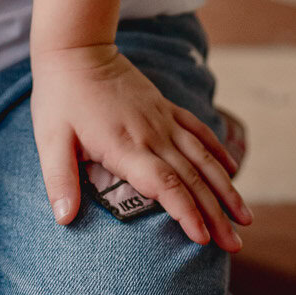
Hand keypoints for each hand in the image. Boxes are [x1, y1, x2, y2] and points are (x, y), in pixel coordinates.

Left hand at [30, 44, 251, 250]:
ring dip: (226, 188)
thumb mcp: (50, 140)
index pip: (165, 184)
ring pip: (203, 157)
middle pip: (192, 178)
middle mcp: (151, 134)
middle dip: (216, 214)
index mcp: (124, 146)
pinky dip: (218, 150)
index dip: (186, 212)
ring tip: (245, 218)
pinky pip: (198, 130)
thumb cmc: (60, 98)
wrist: (77, 49)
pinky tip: (233, 170)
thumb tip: (64, 219)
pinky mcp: (164, 107)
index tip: (204, 239)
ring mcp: (162, 119)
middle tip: (235, 245)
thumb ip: (59, 180)